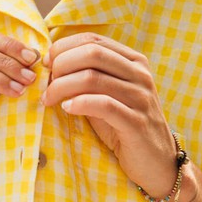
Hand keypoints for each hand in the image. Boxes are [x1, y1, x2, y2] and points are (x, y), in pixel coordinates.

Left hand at [41, 33, 178, 196]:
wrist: (156, 162)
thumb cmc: (123, 126)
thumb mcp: (107, 95)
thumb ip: (87, 77)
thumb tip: (50, 64)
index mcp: (133, 61)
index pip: (92, 39)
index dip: (63, 48)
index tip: (46, 65)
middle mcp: (140, 74)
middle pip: (92, 53)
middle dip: (60, 65)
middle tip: (46, 83)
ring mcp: (140, 97)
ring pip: (92, 78)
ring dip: (62, 87)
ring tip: (49, 99)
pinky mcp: (137, 122)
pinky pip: (103, 104)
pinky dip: (79, 103)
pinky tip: (67, 108)